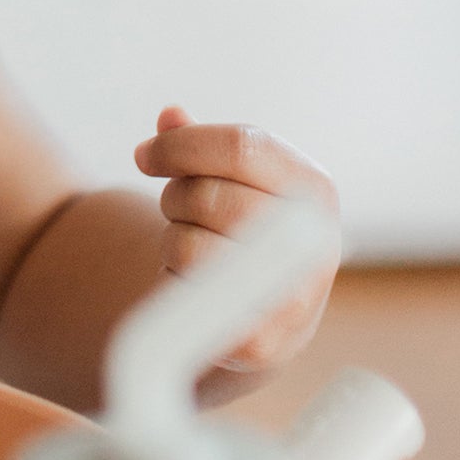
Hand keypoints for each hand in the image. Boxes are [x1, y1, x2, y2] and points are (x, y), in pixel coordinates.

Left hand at [132, 106, 339, 374]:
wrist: (270, 320)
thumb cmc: (244, 232)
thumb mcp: (236, 181)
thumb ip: (202, 146)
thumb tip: (170, 117)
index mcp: (314, 189)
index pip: (241, 146)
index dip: (179, 145)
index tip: (144, 155)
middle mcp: (315, 240)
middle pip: (206, 194)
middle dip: (174, 196)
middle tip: (178, 207)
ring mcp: (293, 295)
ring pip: (189, 244)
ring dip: (173, 241)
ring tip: (194, 248)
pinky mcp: (259, 341)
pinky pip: (185, 296)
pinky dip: (176, 282)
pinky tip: (195, 284)